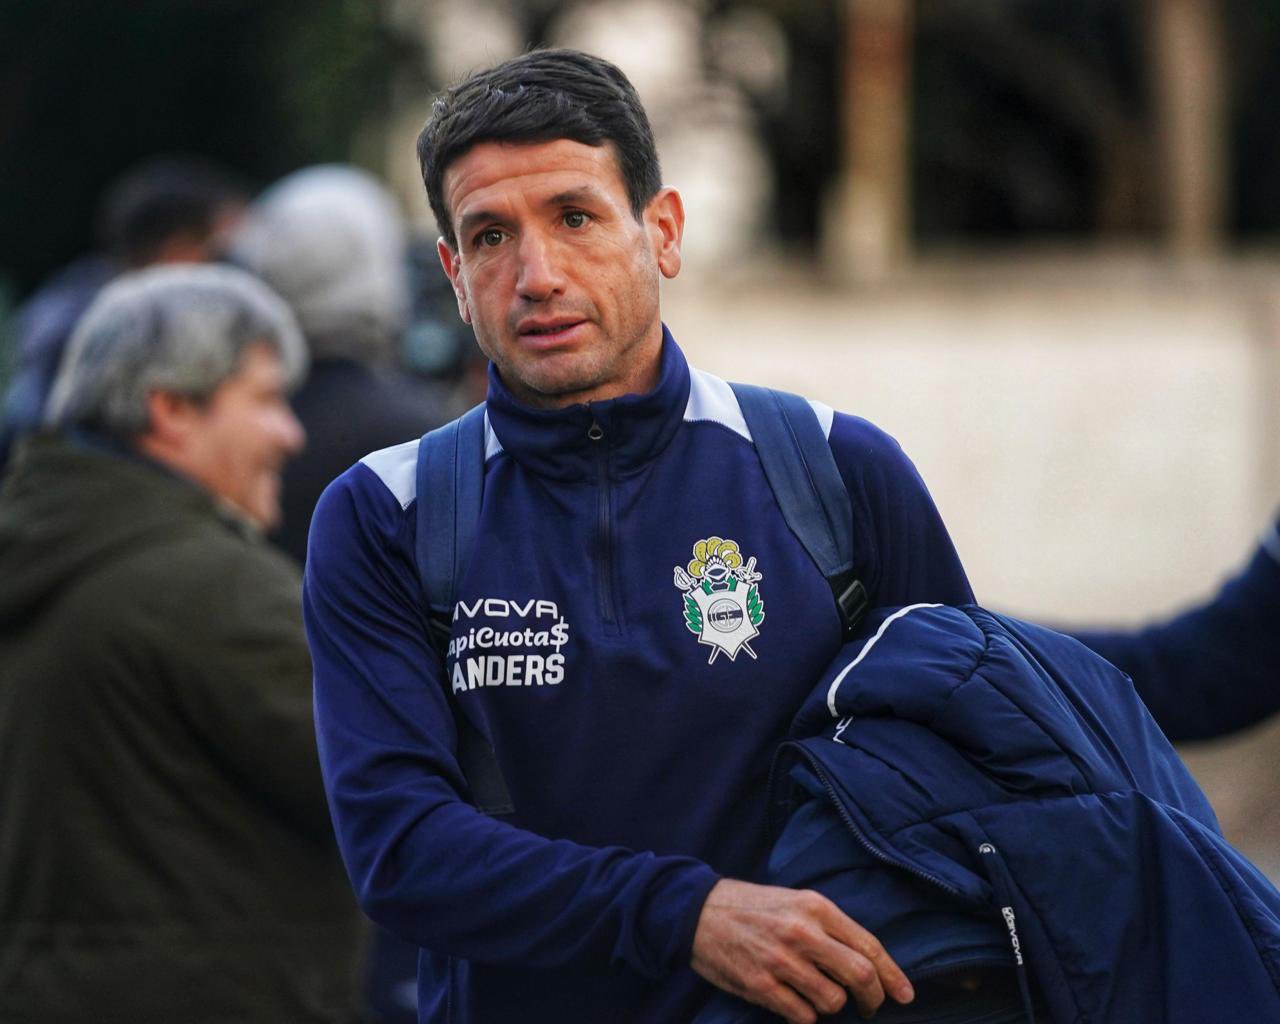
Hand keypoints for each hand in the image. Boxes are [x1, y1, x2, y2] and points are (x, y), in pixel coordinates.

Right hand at [690, 879, 913, 1022]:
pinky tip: (796, 1002)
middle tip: (870, 1007)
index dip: (893, 975)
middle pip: (860, 976)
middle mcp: (802, 933)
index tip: (905, 994)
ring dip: (833, 1005)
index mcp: (815, 907)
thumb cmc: (753, 907)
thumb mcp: (795, 902)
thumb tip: (867, 963)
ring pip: (833, 1001)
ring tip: (819, 995)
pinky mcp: (761, 986)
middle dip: (873, 999)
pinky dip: (806, 1015)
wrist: (699, 911)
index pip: (869, 946)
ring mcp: (781, 961)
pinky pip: (803, 1016)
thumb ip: (830, 927)